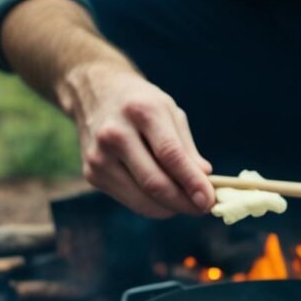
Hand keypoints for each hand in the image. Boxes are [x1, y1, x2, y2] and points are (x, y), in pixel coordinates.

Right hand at [62, 64, 213, 217]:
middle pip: (154, 182)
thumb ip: (186, 148)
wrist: (94, 92)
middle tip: (202, 208)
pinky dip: (152, 205)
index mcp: (140, 111)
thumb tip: (204, 181)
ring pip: (142, 199)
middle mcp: (115, 134)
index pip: (170, 155)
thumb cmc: (140, 103)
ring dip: (170, 208)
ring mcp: (99, 156)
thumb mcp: (169, 112)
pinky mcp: (92, 174)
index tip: (209, 200)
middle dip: (183, 202)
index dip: (192, 181)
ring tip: (186, 203)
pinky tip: (163, 198)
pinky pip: (130, 200)